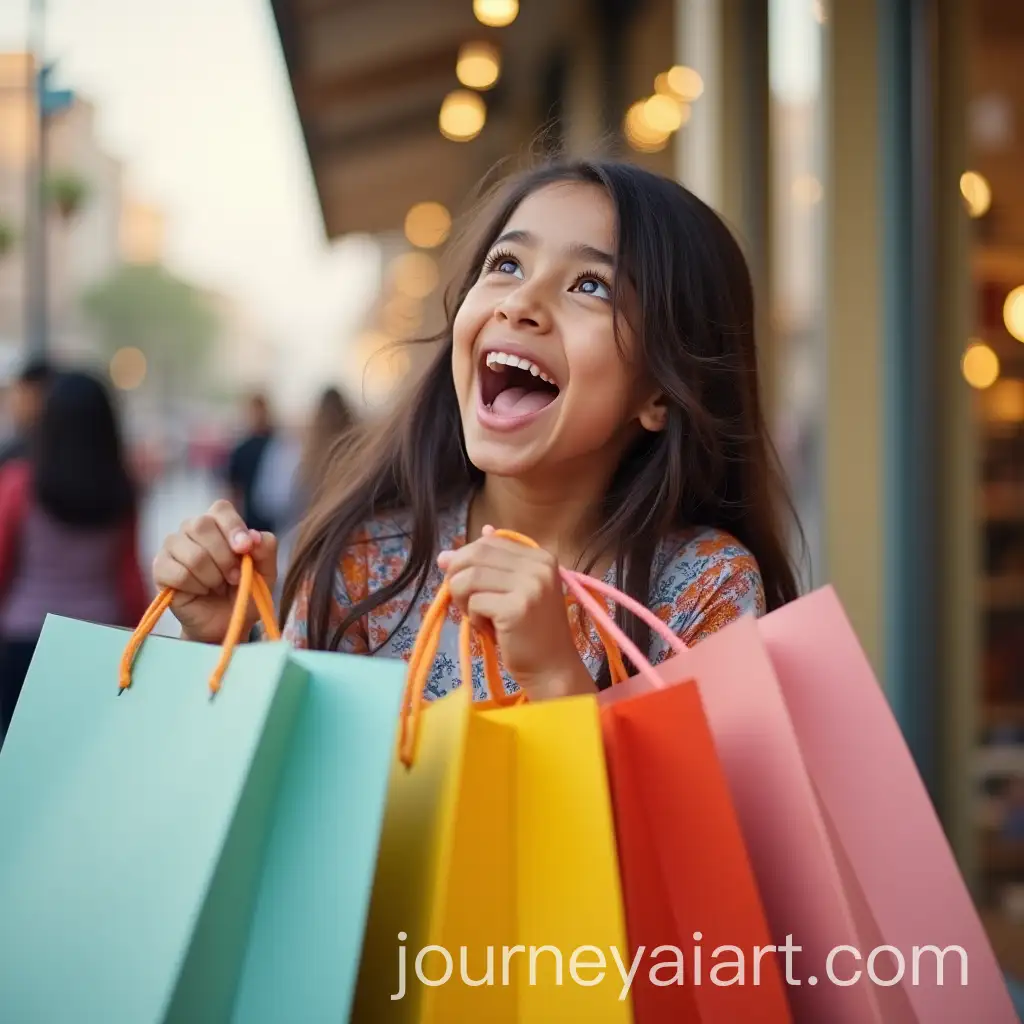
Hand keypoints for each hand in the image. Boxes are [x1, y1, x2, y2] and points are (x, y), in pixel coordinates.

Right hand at [152, 499, 277, 643]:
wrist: (227, 623)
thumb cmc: (245, 592)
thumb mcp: (266, 573)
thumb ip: (266, 550)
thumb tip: (254, 536)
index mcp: (219, 523)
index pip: (221, 509)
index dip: (233, 527)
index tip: (245, 549)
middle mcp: (192, 529)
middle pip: (202, 526)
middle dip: (225, 557)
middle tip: (235, 577)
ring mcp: (173, 547)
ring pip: (193, 554)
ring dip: (212, 576)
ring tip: (218, 586)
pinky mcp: (160, 569)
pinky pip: (177, 573)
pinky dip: (196, 587)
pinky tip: (200, 591)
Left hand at [437, 528, 595, 700]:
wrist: (552, 668)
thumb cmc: (530, 631)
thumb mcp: (514, 592)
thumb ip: (489, 567)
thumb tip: (445, 555)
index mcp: (540, 556)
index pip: (489, 541)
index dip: (466, 558)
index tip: (458, 577)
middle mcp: (538, 566)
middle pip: (475, 555)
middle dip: (458, 577)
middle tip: (461, 600)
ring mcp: (530, 586)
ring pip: (469, 577)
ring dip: (462, 599)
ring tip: (477, 616)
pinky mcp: (516, 608)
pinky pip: (474, 602)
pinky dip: (472, 618)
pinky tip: (488, 630)